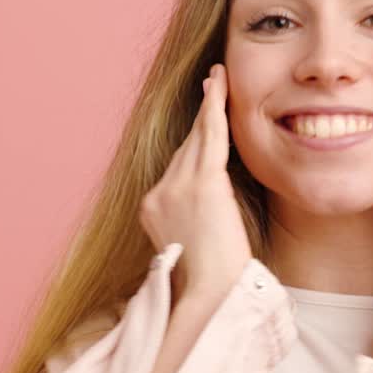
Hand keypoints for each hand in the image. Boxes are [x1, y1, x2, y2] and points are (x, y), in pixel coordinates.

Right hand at [139, 62, 252, 304]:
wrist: (213, 295)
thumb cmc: (212, 284)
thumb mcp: (194, 250)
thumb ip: (194, 225)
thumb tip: (208, 219)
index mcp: (153, 211)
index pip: (174, 169)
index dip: (191, 145)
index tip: (200, 125)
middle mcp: (158, 195)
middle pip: (184, 149)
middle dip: (200, 121)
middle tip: (213, 87)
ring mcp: (177, 187)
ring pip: (196, 137)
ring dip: (209, 103)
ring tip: (217, 78)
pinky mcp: (203, 184)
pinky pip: (211, 136)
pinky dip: (216, 107)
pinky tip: (220, 85)